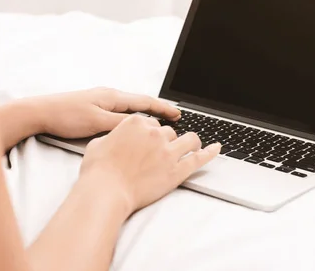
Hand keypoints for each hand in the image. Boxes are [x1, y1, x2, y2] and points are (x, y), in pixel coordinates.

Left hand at [36, 87, 181, 137]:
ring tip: (158, 123)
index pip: (145, 102)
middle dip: (158, 110)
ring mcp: (101, 101)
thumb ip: (121, 124)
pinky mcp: (94, 108)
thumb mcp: (97, 122)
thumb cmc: (67, 116)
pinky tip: (133, 126)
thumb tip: (144, 125)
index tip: (178, 114)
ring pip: (130, 108)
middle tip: (174, 118)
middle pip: (140, 103)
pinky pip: (120, 112)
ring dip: (146, 114)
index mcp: (113, 97)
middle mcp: (109, 96)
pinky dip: (132, 118)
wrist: (41, 112)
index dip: (163, 108)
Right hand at [79, 115, 220, 214]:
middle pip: (169, 132)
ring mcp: (168, 151)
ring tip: (192, 145)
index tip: (149, 141)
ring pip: (189, 140)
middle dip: (166, 140)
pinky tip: (216, 148)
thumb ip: (111, 137)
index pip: (151, 123)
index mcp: (136, 123)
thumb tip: (113, 139)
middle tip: (160, 153)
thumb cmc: (99, 171)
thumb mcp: (98, 144)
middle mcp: (155, 134)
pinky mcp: (176, 170)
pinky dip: (210, 152)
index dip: (150, 133)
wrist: (106, 191)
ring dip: (190, 142)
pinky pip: (199, 158)